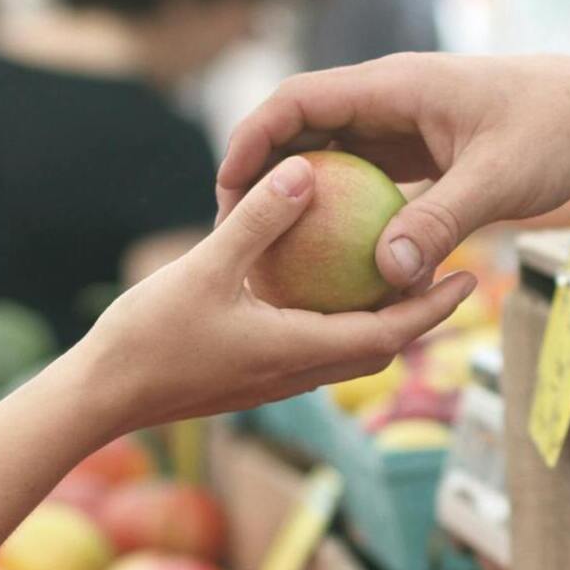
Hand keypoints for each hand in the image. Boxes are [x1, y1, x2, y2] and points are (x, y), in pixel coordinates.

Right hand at [73, 155, 475, 435]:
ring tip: (397, 274)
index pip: (388, 334)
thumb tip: (305, 171)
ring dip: (379, 319)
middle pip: (379, 347)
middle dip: (419, 314)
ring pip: (346, 350)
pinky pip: (311, 346)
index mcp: (298, 352)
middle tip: (451, 272)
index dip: (433, 308)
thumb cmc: (148, 338)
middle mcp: (296, 373)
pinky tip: (322, 284)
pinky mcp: (251, 376)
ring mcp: (273, 379)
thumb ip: (258, 222)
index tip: (468, 279)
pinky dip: (335, 319)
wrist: (100, 398)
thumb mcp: (205, 268)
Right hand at [216, 53, 569, 288]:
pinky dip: (344, 211)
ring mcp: (405, 125)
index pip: (299, 100)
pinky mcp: (422, 151)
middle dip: (264, 174)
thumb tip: (387, 274)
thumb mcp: (499, 181)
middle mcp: (390, 100)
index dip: (253, 140)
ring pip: (333, 155)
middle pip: (303, 128)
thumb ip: (441, 223)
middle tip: (235, 231)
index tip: (228, 190)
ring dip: (301, 196)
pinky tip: (333, 260)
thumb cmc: (556, 132)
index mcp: (395, 87)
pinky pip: (366, 178)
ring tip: (271, 251)